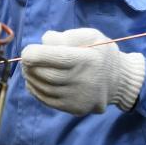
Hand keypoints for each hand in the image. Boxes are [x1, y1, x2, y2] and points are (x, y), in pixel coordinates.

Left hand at [21, 28, 145, 115]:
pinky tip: (34, 82)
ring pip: (44, 88)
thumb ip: (67, 36)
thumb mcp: (91, 36)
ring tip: (29, 70)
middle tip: (26, 60)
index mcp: (86, 60)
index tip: (27, 51)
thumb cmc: (101, 54)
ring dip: (31, 78)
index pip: (53, 58)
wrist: (119, 81)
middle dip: (30, 66)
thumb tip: (44, 41)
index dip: (33, 54)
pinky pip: (48, 100)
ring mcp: (78, 97)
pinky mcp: (74, 108)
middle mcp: (82, 81)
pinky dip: (36, 90)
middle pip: (45, 74)